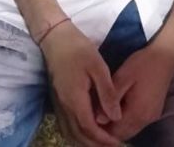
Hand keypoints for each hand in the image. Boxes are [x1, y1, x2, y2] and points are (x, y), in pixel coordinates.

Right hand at [40, 20, 121, 146]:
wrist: (55, 38)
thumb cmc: (78, 49)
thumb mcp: (98, 67)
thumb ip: (107, 93)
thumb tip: (116, 117)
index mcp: (75, 100)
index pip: (89, 129)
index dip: (103, 140)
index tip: (118, 144)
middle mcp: (64, 107)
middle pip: (78, 136)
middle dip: (95, 145)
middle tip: (112, 146)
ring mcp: (58, 105)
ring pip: (70, 133)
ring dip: (85, 142)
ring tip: (102, 142)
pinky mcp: (57, 100)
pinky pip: (66, 126)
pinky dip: (77, 134)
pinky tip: (87, 131)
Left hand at [101, 45, 173, 141]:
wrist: (165, 56)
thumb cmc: (142, 64)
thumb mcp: (123, 77)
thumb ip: (110, 97)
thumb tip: (97, 119)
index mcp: (137, 113)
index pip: (114, 133)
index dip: (101, 129)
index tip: (91, 117)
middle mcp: (145, 120)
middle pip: (122, 135)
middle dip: (108, 129)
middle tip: (96, 114)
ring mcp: (151, 118)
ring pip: (129, 131)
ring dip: (117, 126)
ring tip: (105, 111)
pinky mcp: (154, 112)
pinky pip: (136, 124)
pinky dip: (126, 121)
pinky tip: (119, 107)